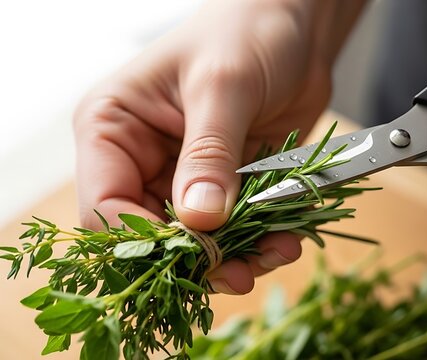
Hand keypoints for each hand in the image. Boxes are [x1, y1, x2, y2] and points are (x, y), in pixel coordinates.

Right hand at [73, 0, 363, 292]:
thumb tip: (199, 221)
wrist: (295, 25)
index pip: (105, 204)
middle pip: (152, 234)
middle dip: (195, 259)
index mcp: (114, 128)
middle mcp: (142, 158)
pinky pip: (235, 228)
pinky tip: (286, 239)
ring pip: (197, 241)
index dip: (144, 239)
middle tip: (240, 273)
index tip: (196, 252)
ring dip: (235, 256)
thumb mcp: (223, 85)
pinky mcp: (226, 184)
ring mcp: (186, 175)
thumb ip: (210, 154)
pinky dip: (259, 242)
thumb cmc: (245, 30)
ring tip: (276, 252)